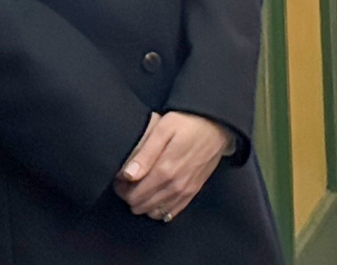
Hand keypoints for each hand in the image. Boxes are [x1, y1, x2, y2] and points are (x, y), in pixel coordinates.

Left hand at [115, 111, 233, 220]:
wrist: (217, 126)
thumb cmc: (188, 123)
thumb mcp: (164, 128)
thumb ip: (145, 153)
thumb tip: (127, 175)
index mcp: (165, 170)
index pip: (134, 194)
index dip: (121, 189)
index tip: (118, 179)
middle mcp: (175, 186)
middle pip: (142, 205)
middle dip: (129, 196)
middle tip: (126, 182)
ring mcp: (185, 192)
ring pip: (155, 212)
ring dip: (143, 203)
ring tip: (139, 188)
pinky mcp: (193, 192)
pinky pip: (171, 213)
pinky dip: (159, 209)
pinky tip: (155, 196)